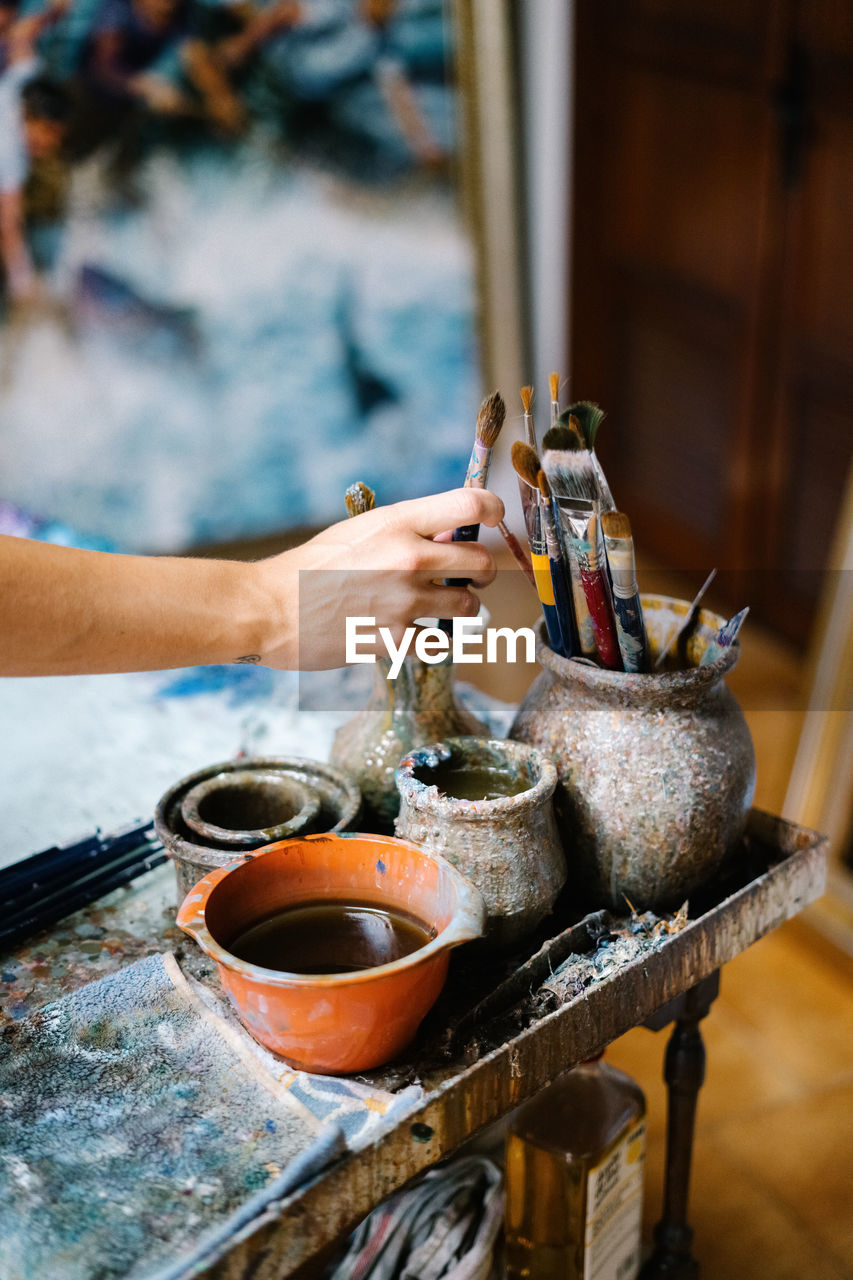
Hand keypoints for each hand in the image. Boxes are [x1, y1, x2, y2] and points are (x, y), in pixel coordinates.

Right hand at [254, 487, 503, 669]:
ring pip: (468, 605)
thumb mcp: (358, 531)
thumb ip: (405, 531)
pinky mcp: (396, 640)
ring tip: (440, 607)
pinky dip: (436, 640)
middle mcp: (409, 558)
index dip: (493, 510)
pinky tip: (420, 634)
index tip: (495, 520)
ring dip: (462, 607)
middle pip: (481, 561)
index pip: (470, 504)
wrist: (271, 609)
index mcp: (398, 522)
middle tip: (470, 576)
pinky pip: (441, 643)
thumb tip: (450, 538)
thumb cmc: (310, 566)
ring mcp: (405, 602)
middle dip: (481, 571)